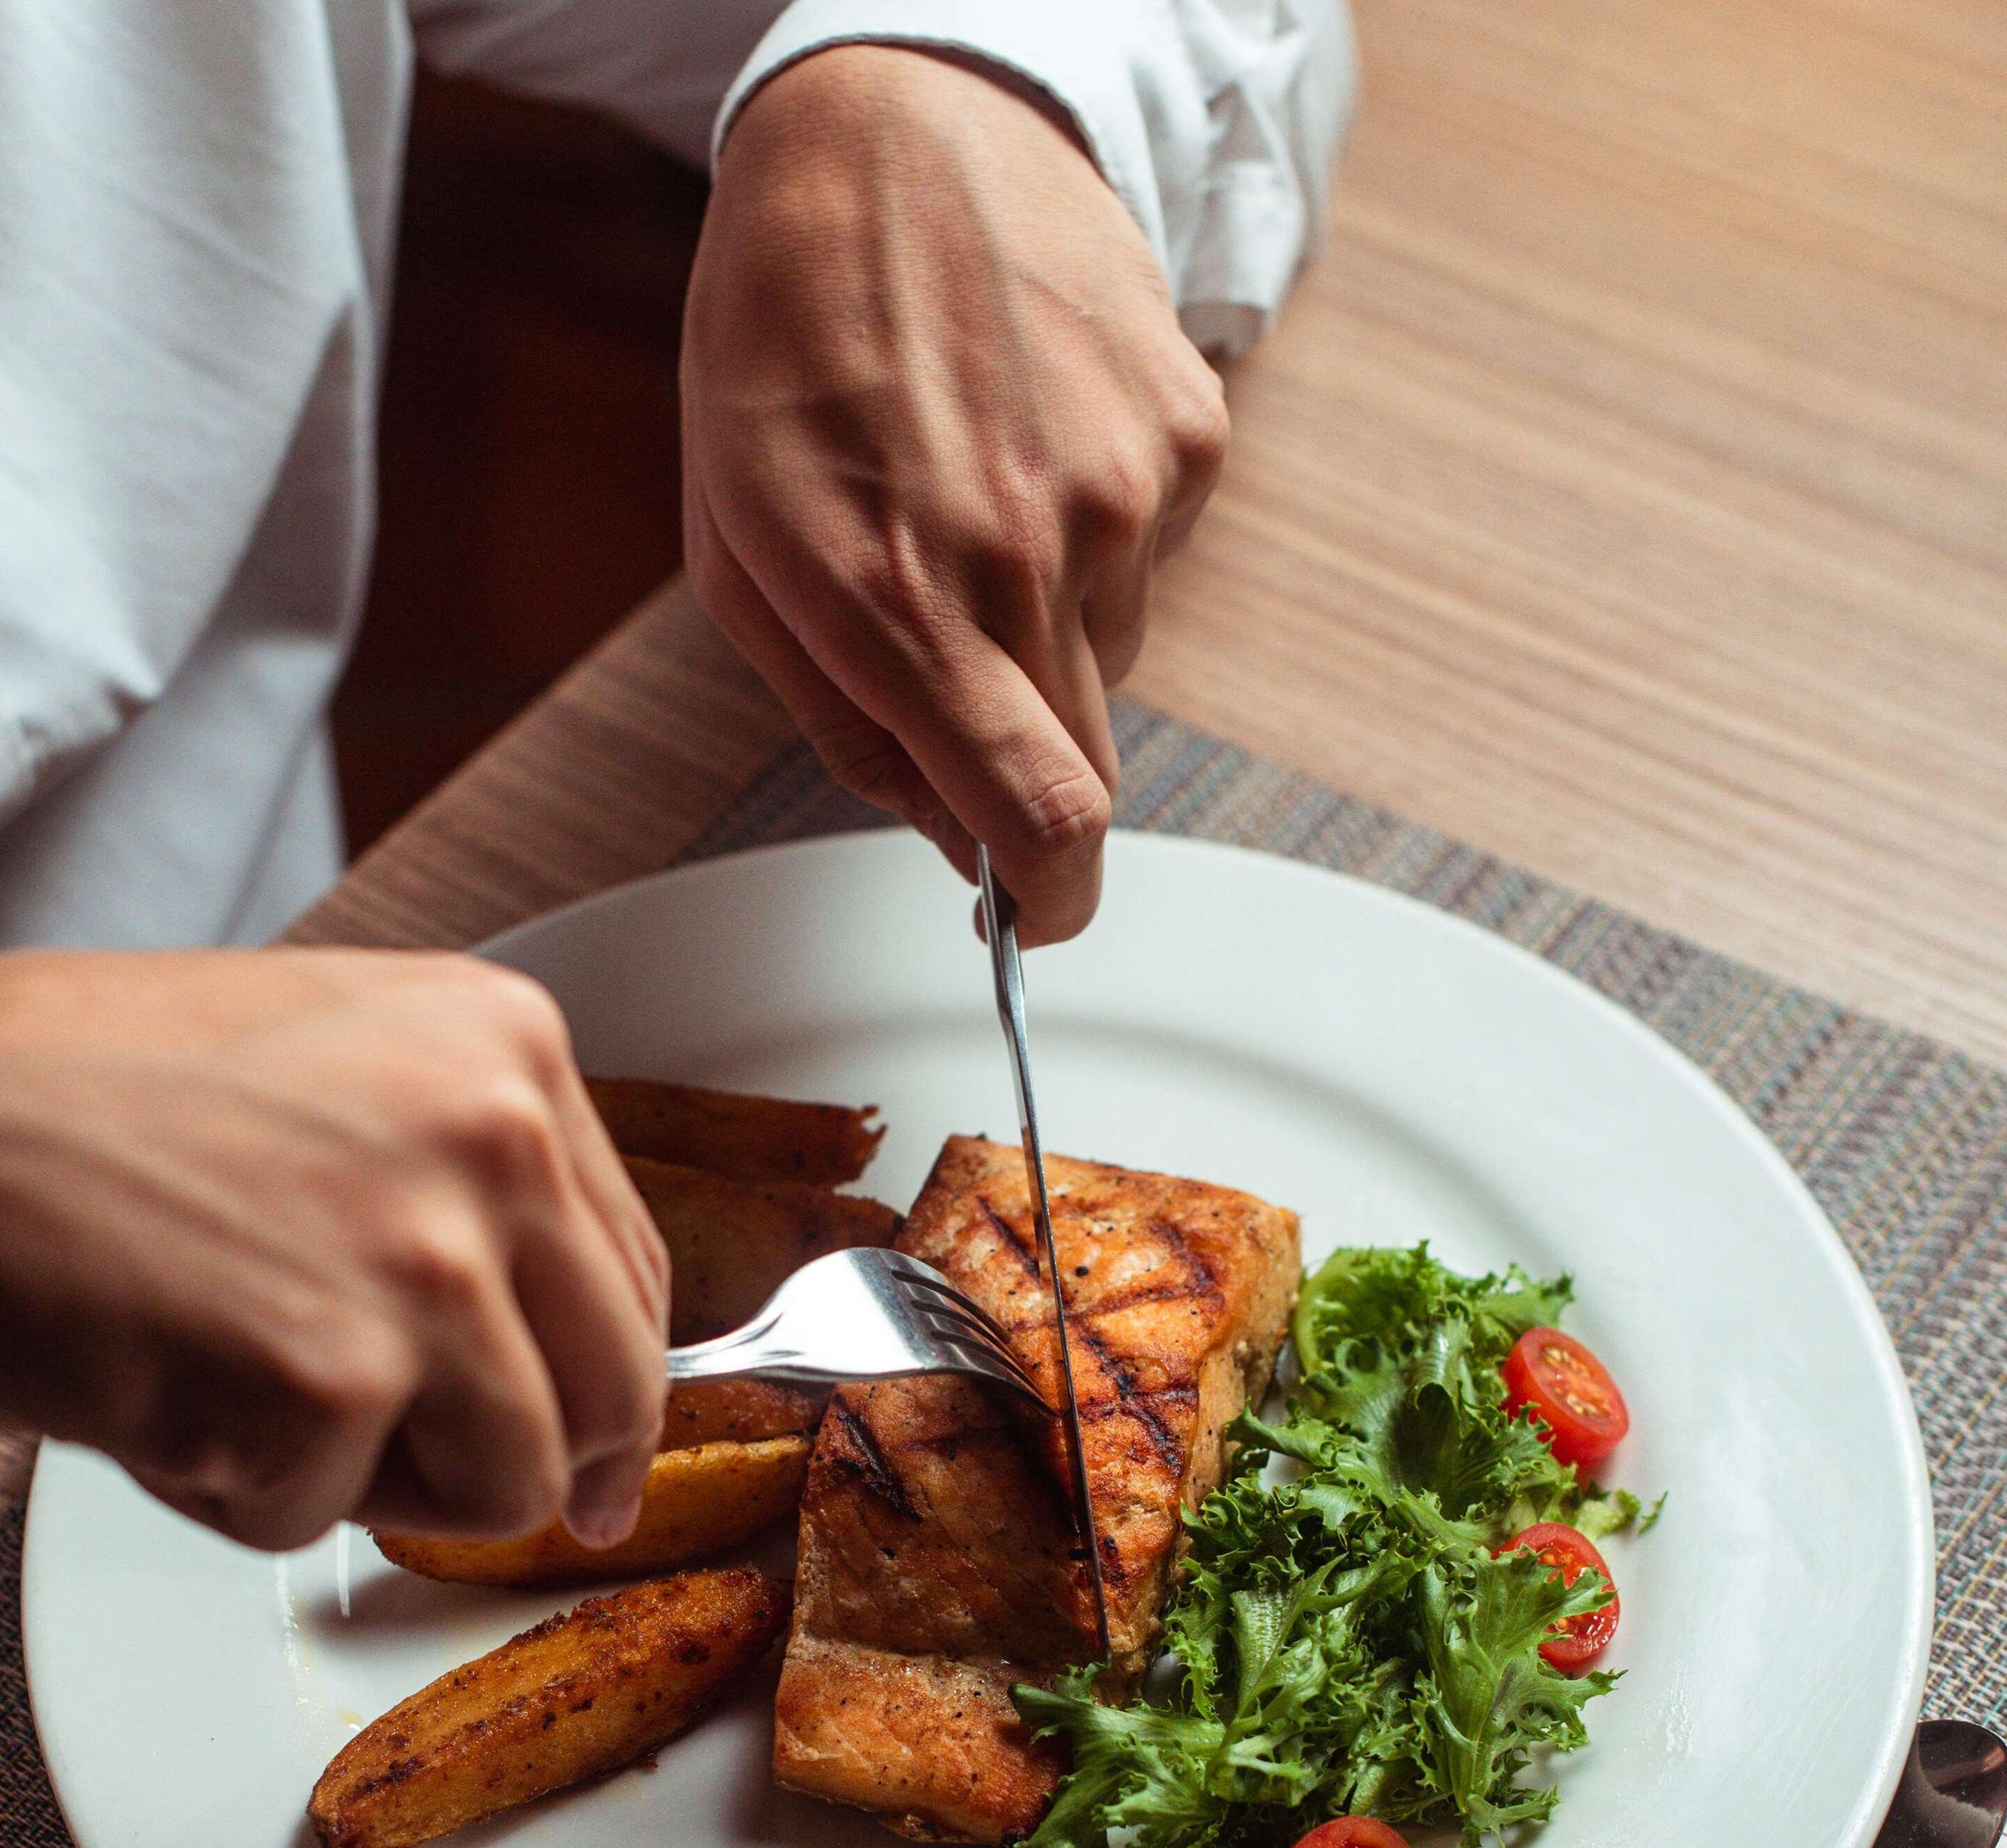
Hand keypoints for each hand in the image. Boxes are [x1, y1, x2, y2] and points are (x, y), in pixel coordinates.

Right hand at [0, 949, 668, 1551]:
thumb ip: (462, 1175)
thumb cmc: (83, 1092)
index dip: (613, 1391)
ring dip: (375, 1483)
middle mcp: (497, 1138)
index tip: (597, 1458)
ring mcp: (424, 1258)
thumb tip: (557, 1339)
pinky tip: (158, 1391)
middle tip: (461, 1498)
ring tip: (249, 1398)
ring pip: (506, 1484)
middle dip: (534, 1470)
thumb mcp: (334, 1064)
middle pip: (611, 1393)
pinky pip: (328, 1516)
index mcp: (509, 1045)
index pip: (634, 1275)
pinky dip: (233, 1492)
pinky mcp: (329, 1374)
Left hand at [682, 43, 1228, 944]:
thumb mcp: (745, 555)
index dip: (1050, 899)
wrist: (890, 125)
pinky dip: (1093, 537)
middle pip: (1086, 764)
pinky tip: (1026, 441)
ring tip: (969, 495)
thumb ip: (849, 726)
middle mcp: (1028, 551)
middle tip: (961, 674)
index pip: (1039, 817)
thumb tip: (949, 838)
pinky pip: (1151, 556)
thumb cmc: (783, 340)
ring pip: (1110, 654)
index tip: (1035, 915)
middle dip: (1027, 763)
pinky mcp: (1185, 428)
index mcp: (901, 597)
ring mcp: (1124, 486)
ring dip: (1049, 626)